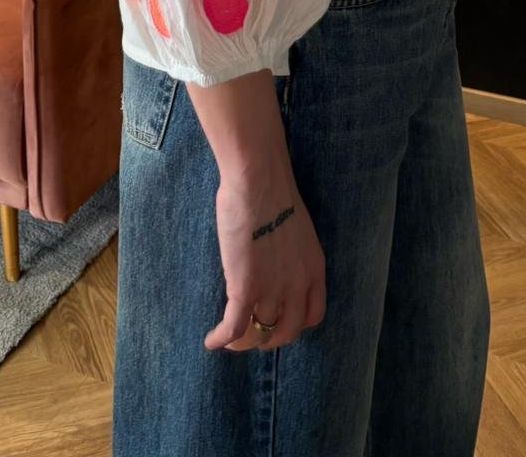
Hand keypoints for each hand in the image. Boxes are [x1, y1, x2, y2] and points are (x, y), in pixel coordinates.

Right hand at [204, 168, 326, 352]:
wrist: (259, 182)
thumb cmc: (272, 192)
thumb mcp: (296, 229)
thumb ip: (290, 252)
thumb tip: (273, 260)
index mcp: (314, 270)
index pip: (312, 315)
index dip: (295, 324)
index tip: (281, 322)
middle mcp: (298, 286)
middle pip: (288, 331)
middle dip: (270, 338)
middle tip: (255, 335)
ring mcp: (273, 290)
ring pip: (260, 332)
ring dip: (244, 341)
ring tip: (231, 340)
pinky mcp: (245, 289)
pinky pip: (234, 327)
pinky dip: (222, 339)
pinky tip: (211, 342)